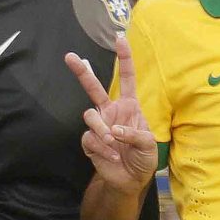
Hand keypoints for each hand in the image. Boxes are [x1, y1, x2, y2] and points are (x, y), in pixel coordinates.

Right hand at [65, 49, 158, 193]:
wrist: (130, 180)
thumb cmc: (143, 158)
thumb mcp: (149, 144)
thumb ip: (135, 133)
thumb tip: (114, 129)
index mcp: (128, 106)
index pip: (126, 78)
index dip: (124, 58)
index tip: (119, 38)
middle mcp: (111, 112)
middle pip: (93, 87)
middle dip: (81, 72)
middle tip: (70, 56)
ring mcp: (99, 126)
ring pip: (89, 116)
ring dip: (102, 130)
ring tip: (113, 144)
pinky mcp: (90, 142)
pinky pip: (90, 138)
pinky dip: (102, 148)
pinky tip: (112, 156)